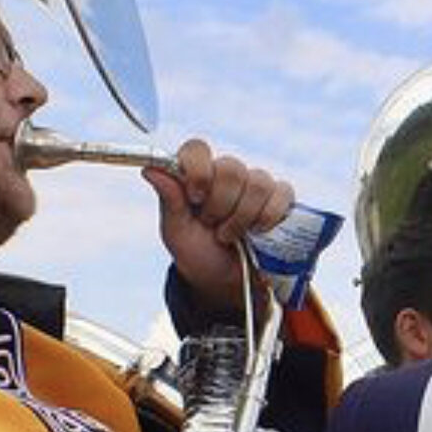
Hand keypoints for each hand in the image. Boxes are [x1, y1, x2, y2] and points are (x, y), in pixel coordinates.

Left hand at [143, 139, 293, 311]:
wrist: (224, 282)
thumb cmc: (197, 253)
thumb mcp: (177, 232)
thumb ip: (169, 200)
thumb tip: (149, 169)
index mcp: (197, 175)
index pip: (198, 149)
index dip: (198, 170)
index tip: (195, 198)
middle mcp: (226, 174)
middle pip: (231, 167)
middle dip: (220, 205)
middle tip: (213, 226)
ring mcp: (255, 184)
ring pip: (257, 183)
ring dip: (242, 217)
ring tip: (231, 235)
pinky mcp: (280, 198)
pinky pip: (282, 194)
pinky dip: (268, 217)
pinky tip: (257, 232)